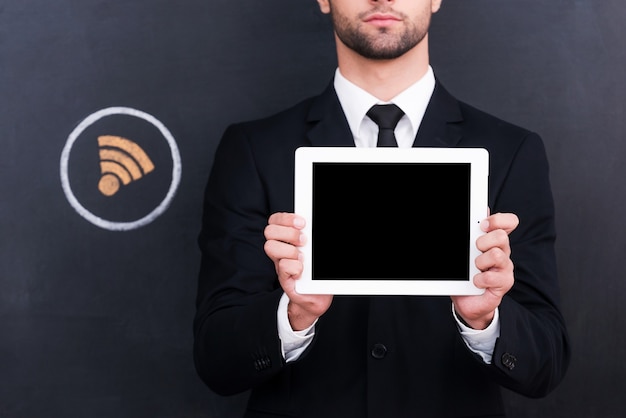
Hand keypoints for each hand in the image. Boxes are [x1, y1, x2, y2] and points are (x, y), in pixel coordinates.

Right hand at [264, 212, 332, 330]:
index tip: (302, 223)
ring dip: (290, 250)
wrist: (318, 295)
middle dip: (288, 233)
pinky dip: (296, 267)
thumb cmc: (317, 271)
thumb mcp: (314, 250)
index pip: (275, 221)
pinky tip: (302, 270)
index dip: (285, 218)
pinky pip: (283, 266)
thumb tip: (314, 227)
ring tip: (303, 257)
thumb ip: (311, 236)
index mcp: (286, 239)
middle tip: (304, 241)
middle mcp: (280, 249)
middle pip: (269, 231)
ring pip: (271, 247)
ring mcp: (280, 263)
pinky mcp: (284, 278)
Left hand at [451, 212, 518, 329]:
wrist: (467, 299)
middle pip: (501, 236)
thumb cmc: (465, 273)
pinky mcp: (504, 283)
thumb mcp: (465, 251)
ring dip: (480, 261)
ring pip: (497, 254)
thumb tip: (482, 211)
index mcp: (495, 241)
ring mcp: (505, 267)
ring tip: (475, 268)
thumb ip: (471, 232)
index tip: (482, 225)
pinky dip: (479, 279)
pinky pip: (492, 277)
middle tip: (474, 250)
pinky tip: (475, 282)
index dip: (498, 220)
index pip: (509, 222)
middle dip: (483, 241)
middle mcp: (503, 251)